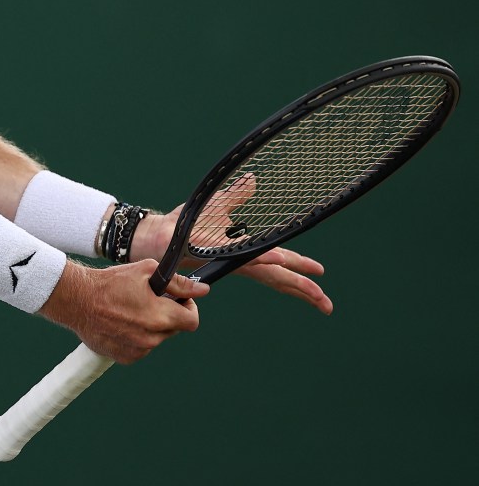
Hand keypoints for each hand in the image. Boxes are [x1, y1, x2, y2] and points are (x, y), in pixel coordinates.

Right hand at [40, 258, 209, 363]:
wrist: (79, 300)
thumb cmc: (112, 282)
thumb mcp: (147, 271)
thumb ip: (178, 282)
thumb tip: (203, 289)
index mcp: (161, 317)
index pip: (192, 321)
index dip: (189, 307)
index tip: (179, 299)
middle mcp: (151, 339)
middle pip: (174, 328)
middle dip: (168, 313)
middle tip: (151, 299)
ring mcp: (137, 351)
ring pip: (156, 338)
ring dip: (151, 325)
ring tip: (132, 308)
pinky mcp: (124, 358)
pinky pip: (141, 348)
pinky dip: (137, 336)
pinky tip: (122, 321)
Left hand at [129, 203, 332, 315]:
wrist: (157, 234)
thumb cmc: (184, 225)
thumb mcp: (217, 205)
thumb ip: (236, 196)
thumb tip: (252, 180)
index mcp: (243, 253)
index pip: (277, 263)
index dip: (299, 268)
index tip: (321, 274)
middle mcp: (238, 261)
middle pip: (278, 276)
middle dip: (304, 289)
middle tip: (327, 305)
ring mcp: (229, 258)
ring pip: (268, 272)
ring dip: (292, 280)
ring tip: (315, 294)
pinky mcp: (216, 253)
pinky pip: (245, 256)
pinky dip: (264, 258)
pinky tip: (280, 260)